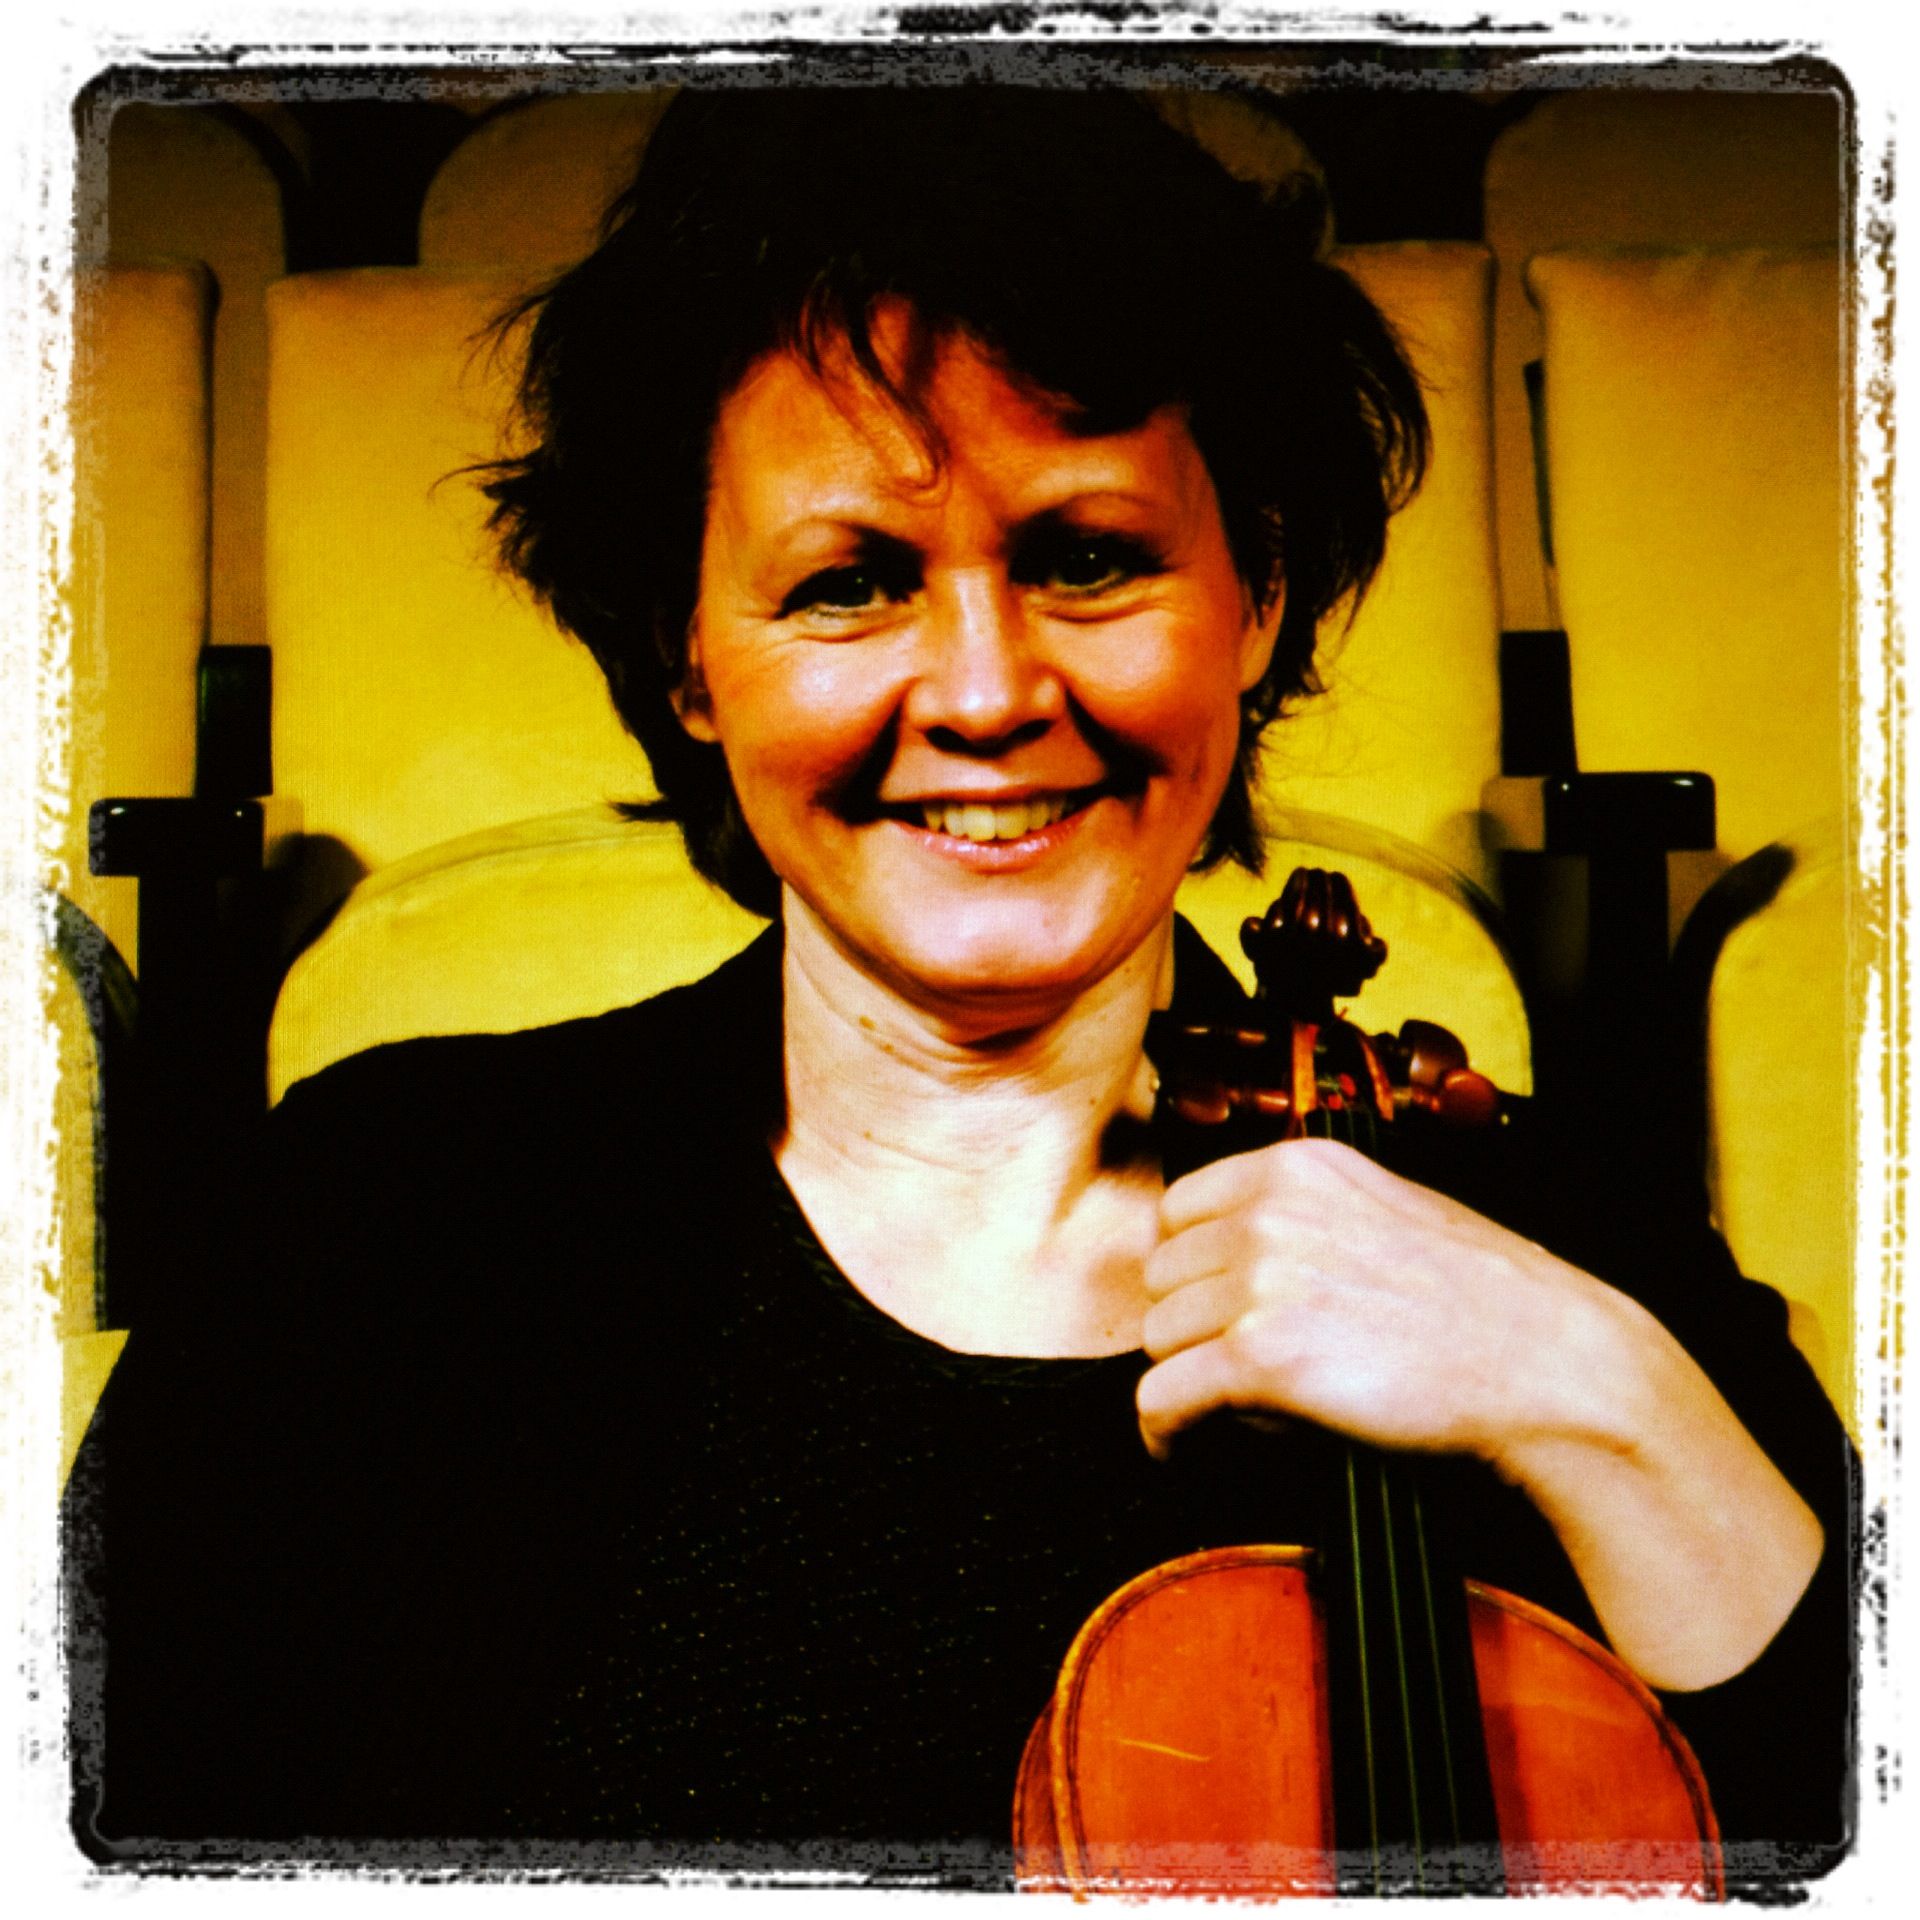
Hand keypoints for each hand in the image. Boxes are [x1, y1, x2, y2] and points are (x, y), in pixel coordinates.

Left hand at [1135, 1135, 1623, 1472]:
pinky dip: (1163, 1430)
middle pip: (1161, 1277)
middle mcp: (1270, 1211)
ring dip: (1187, 1378)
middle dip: (1189, 1327)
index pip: (1176, 1211)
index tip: (1198, 1309)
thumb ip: (1299, 1221)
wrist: (1549, 1363)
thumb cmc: (1481, 1301)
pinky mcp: (1264, 1357)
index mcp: (1296, 1167)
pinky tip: (1177, 1445)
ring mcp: (1263, 1280)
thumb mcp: (1382, 1212)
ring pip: (1159, 1337)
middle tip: (1230, 1369)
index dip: (1185, 1270)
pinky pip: (1163, 1397)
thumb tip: (1220, 1263)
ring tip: (1237, 1407)